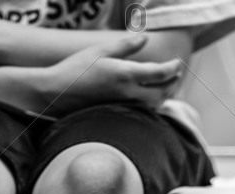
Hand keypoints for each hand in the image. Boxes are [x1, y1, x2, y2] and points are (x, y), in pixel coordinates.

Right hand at [39, 36, 183, 112]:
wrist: (56, 94)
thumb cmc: (75, 69)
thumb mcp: (100, 50)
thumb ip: (125, 46)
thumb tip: (145, 39)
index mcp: (125, 74)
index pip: (160, 74)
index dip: (173, 68)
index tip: (178, 63)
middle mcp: (127, 93)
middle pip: (162, 93)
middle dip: (172, 83)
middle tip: (176, 74)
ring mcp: (123, 106)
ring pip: (154, 105)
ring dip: (164, 96)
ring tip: (166, 85)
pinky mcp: (117, 114)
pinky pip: (142, 111)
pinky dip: (151, 104)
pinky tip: (149, 98)